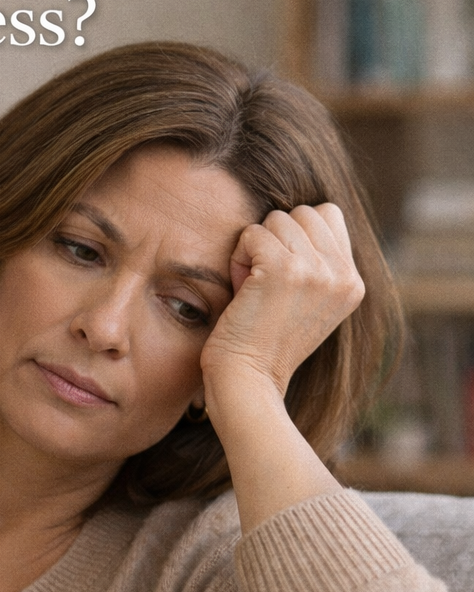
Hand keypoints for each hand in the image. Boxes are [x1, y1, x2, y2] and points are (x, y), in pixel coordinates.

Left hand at [200, 203, 364, 398]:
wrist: (249, 379)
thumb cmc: (263, 341)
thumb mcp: (306, 301)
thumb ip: (314, 263)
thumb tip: (292, 216)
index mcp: (352, 282)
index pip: (328, 215)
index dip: (296, 234)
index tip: (281, 273)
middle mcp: (342, 274)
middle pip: (303, 212)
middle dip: (275, 237)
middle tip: (264, 281)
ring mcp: (317, 270)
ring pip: (276, 219)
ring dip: (255, 247)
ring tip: (253, 287)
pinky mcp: (285, 269)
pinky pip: (253, 233)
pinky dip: (239, 256)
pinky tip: (242, 288)